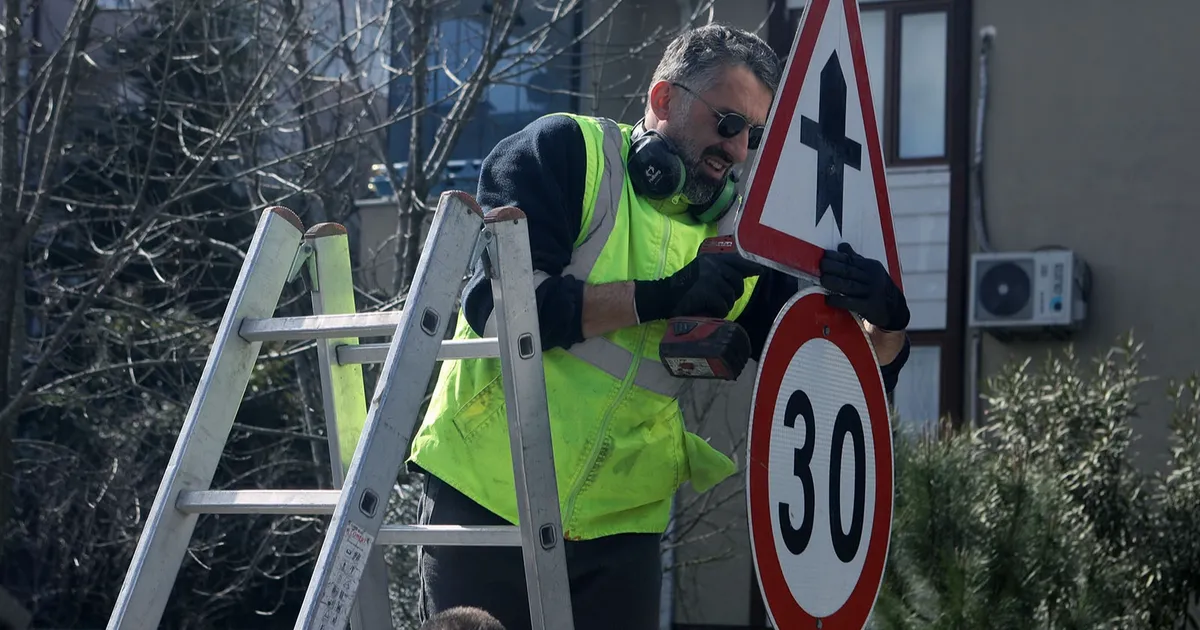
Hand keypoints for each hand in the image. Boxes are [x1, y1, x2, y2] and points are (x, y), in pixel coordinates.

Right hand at [634, 250, 762, 321]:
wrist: (664, 296)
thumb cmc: (684, 287)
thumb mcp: (702, 271)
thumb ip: (722, 270)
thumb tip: (751, 271)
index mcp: (712, 259)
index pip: (737, 261)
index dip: (749, 267)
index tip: (760, 271)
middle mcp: (713, 265)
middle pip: (737, 282)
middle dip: (734, 293)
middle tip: (723, 300)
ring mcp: (710, 278)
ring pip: (731, 296)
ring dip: (724, 305)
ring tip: (712, 306)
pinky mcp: (708, 292)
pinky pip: (723, 306)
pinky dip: (717, 312)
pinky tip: (708, 311)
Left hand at [819, 243, 908, 330]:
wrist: (894, 309)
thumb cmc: (877, 287)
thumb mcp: (870, 271)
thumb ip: (855, 259)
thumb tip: (842, 246)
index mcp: (871, 267)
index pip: (851, 260)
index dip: (836, 257)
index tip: (824, 255)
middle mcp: (872, 278)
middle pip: (849, 271)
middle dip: (833, 267)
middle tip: (821, 265)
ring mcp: (872, 292)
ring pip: (849, 286)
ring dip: (834, 282)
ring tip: (822, 279)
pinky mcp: (870, 306)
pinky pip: (852, 303)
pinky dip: (840, 300)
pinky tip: (829, 299)